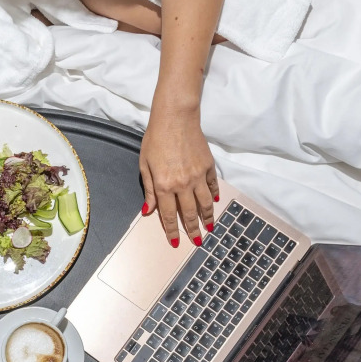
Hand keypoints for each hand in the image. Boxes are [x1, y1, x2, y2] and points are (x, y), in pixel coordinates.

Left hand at [139, 104, 218, 246]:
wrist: (175, 118)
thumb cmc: (155, 140)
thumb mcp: (145, 165)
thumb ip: (149, 190)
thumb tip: (148, 210)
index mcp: (164, 186)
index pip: (168, 215)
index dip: (172, 231)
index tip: (175, 242)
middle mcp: (183, 185)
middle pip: (189, 213)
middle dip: (193, 230)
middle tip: (197, 241)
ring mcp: (198, 176)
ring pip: (205, 203)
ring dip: (208, 217)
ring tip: (210, 227)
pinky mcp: (209, 166)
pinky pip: (213, 186)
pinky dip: (214, 196)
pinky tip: (215, 203)